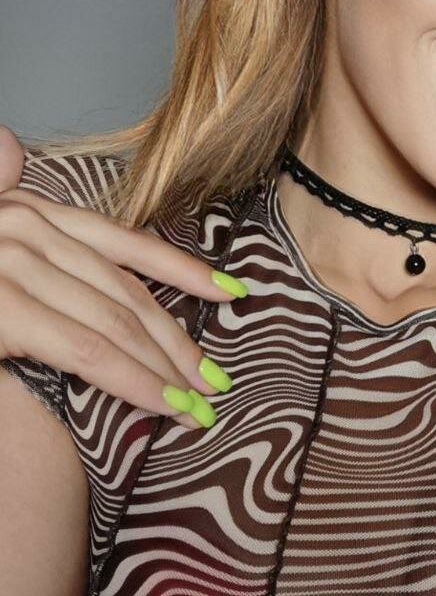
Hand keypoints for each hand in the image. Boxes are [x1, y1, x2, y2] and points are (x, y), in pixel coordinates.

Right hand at [0, 125, 246, 429]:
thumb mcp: (1, 259)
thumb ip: (42, 257)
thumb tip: (60, 215)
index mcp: (31, 214)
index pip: (125, 243)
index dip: (183, 270)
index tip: (231, 293)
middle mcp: (26, 226)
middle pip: (128, 289)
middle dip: (179, 337)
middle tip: (216, 379)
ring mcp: (12, 261)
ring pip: (116, 320)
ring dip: (165, 366)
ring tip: (198, 402)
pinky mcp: (1, 307)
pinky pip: (85, 348)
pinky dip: (131, 379)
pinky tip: (162, 402)